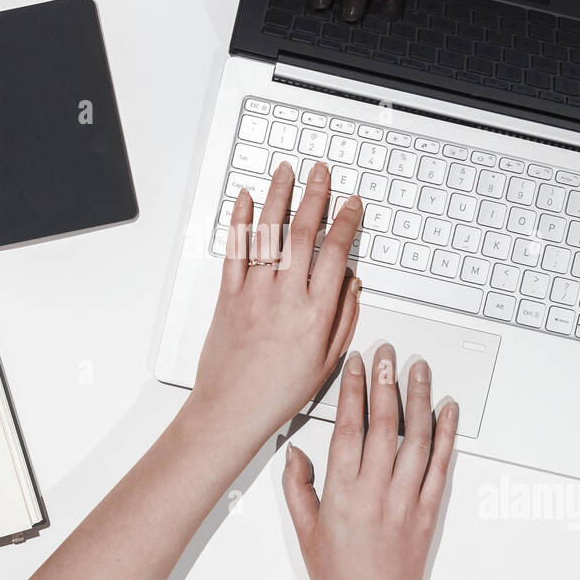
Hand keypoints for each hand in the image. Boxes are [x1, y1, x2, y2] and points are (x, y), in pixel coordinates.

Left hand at [190, 159, 362, 452]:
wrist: (232, 409)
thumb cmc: (278, 391)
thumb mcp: (327, 359)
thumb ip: (343, 316)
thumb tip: (352, 282)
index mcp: (315, 312)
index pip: (335, 253)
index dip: (346, 223)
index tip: (351, 205)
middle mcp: (285, 296)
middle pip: (303, 233)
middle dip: (315, 197)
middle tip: (321, 173)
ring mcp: (254, 292)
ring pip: (268, 233)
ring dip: (279, 197)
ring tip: (286, 171)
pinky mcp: (228, 295)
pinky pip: (234, 250)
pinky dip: (239, 221)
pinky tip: (244, 200)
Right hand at [283, 345, 468, 579]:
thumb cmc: (340, 575)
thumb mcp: (305, 529)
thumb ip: (297, 486)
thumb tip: (295, 453)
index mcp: (342, 492)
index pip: (349, 428)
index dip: (353, 391)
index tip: (356, 365)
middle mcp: (376, 491)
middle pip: (384, 424)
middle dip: (386, 382)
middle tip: (388, 353)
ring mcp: (406, 498)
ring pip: (417, 437)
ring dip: (419, 399)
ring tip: (419, 369)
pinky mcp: (429, 509)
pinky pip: (441, 464)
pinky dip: (447, 434)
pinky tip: (448, 410)